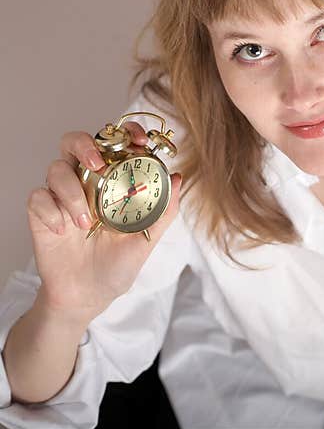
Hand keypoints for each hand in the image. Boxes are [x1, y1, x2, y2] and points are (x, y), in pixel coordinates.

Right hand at [26, 121, 182, 323]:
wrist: (88, 296)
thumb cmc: (118, 265)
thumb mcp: (146, 238)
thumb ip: (164, 209)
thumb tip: (178, 176)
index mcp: (112, 182)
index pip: (113, 145)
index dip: (124, 132)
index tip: (139, 140)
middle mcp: (86, 182)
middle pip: (75, 142)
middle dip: (85, 145)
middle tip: (98, 165)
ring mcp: (61, 196)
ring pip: (56, 169)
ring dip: (71, 192)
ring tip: (86, 222)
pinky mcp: (41, 213)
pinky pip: (38, 197)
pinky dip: (51, 211)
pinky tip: (64, 231)